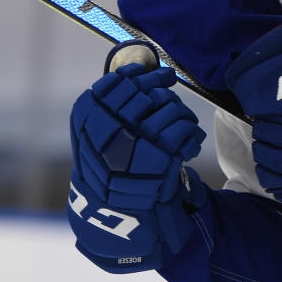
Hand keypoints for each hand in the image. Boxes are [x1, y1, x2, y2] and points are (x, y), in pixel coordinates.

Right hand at [68, 60, 206, 271]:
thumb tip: (151, 67)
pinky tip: (187, 147)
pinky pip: (186, 131)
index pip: (121, 82)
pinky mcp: (162, 158)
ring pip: (172, 110)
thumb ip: (118, 101)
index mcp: (89, 118)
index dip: (144, 77)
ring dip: (181, 117)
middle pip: (151, 94)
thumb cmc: (111, 169)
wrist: (116, 215)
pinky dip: (192, 136)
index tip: (157, 78)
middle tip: (168, 108)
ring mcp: (137, 142)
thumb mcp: (100, 134)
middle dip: (164, 97)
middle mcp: (111, 127)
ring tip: (179, 131)